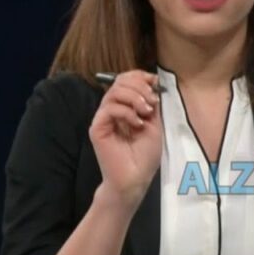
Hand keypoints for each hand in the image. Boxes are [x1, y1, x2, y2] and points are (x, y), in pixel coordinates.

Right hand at [89, 70, 162, 206]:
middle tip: (152, 102)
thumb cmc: (144, 155)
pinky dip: (127, 112)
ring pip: (113, 92)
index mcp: (124, 107)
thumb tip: (153, 82)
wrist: (135, 178)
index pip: (126, 80)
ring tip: (146, 112)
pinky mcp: (97, 128)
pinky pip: (109, 109)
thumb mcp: (155, 123)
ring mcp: (103, 118)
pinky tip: (137, 124)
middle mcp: (111, 110)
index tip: (156, 83)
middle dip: (139, 86)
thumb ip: (151, 103)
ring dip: (135, 98)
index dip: (140, 76)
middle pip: (119, 82)